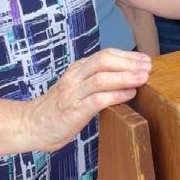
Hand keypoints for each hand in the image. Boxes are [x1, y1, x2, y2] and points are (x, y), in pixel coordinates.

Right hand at [27, 49, 151, 151]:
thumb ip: (96, 81)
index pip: (105, 55)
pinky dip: (115, 95)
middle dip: (129, 62)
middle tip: (148, 66)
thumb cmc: (59, 109)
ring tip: (143, 78)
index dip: (127, 56)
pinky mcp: (73, 111)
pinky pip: (97, 99)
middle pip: (104, 60)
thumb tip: (127, 77)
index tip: (145, 59)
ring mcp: (73, 93)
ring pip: (101, 78)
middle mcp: (75, 77)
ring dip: (126, 77)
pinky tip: (129, 94)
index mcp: (77, 69)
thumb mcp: (78, 88)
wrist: (31, 125)